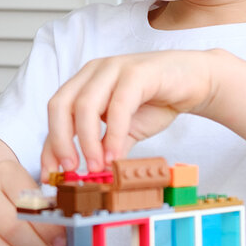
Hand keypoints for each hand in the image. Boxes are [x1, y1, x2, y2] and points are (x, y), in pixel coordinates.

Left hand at [41, 50, 217, 177]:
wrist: (196, 81)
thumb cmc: (156, 102)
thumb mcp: (125, 131)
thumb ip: (106, 148)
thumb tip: (90, 176)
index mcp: (84, 83)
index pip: (55, 114)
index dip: (49, 146)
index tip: (51, 174)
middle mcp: (93, 72)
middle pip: (60, 106)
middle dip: (60, 141)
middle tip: (71, 169)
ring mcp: (113, 69)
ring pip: (84, 105)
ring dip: (87, 141)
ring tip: (96, 167)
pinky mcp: (137, 72)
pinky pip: (118, 105)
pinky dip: (113, 133)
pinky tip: (116, 155)